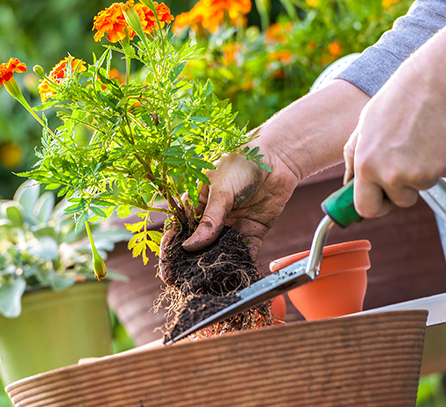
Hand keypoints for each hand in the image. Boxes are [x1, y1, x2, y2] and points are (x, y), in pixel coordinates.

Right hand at [158, 80, 369, 282]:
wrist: (277, 157)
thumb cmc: (241, 163)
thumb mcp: (220, 190)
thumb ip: (209, 220)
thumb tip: (190, 247)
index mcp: (197, 204)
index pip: (178, 231)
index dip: (171, 251)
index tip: (167, 271)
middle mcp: (213, 218)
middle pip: (198, 247)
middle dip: (191, 266)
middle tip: (185, 285)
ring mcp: (232, 226)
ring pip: (220, 252)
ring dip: (215, 267)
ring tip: (209, 287)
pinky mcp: (253, 231)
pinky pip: (246, 252)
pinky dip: (242, 264)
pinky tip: (236, 277)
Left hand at [343, 68, 445, 217]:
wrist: (435, 83)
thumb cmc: (397, 102)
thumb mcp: (363, 127)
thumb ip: (353, 158)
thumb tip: (347, 184)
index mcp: (366, 165)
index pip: (366, 208)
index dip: (375, 206)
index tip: (381, 200)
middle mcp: (390, 174)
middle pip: (399, 202)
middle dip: (402, 190)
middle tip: (405, 161)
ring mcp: (419, 174)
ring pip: (421, 187)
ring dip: (421, 172)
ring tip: (418, 141)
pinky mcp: (443, 168)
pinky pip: (440, 175)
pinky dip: (438, 162)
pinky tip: (434, 139)